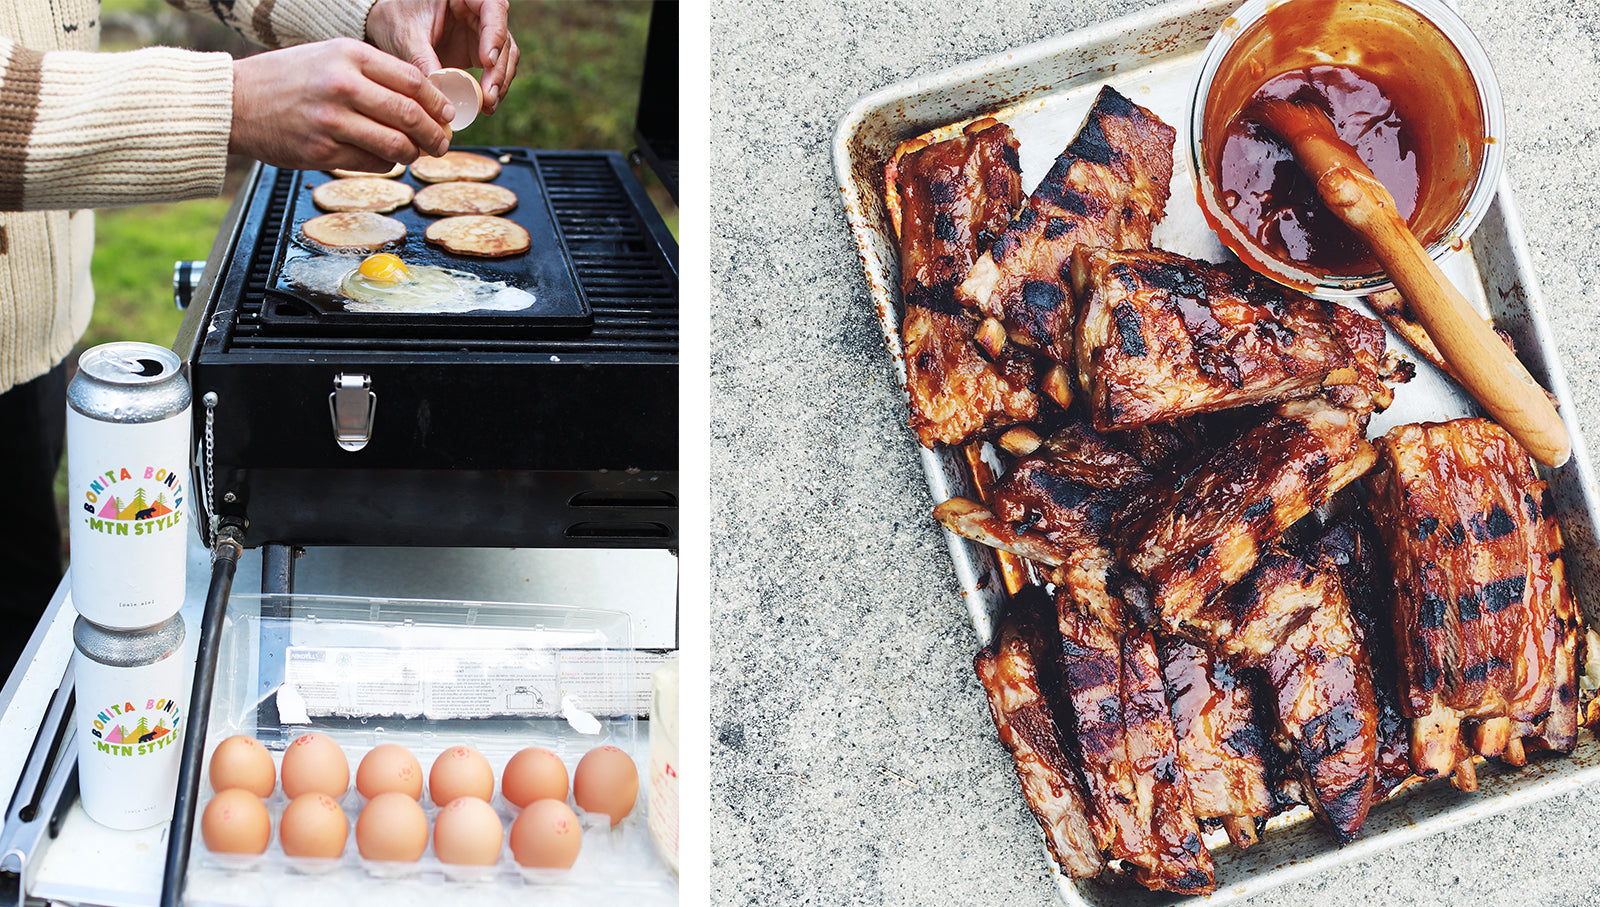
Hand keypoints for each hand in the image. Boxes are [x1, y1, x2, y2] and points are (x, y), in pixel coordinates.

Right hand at [230, 38, 453, 171]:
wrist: (233, 102)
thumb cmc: (286, 79)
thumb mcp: (329, 57)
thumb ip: (373, 73)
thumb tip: (424, 100)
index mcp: (349, 55)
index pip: (412, 80)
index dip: (438, 102)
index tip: (447, 114)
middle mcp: (342, 85)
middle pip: (410, 115)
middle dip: (435, 134)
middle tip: (442, 142)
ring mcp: (331, 121)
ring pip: (396, 145)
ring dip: (414, 154)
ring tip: (416, 153)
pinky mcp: (322, 152)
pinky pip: (372, 164)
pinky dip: (385, 164)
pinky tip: (383, 157)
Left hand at [365, 0, 519, 113]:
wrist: (386, 26)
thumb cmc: (394, 18)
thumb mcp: (406, 37)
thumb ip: (423, 60)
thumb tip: (439, 92)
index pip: (493, 8)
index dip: (495, 34)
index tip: (487, 61)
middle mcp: (478, 11)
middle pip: (503, 37)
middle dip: (499, 69)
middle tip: (488, 95)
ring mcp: (480, 32)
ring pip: (505, 56)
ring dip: (500, 82)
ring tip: (488, 104)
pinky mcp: (478, 51)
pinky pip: (495, 69)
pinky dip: (492, 87)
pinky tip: (484, 104)